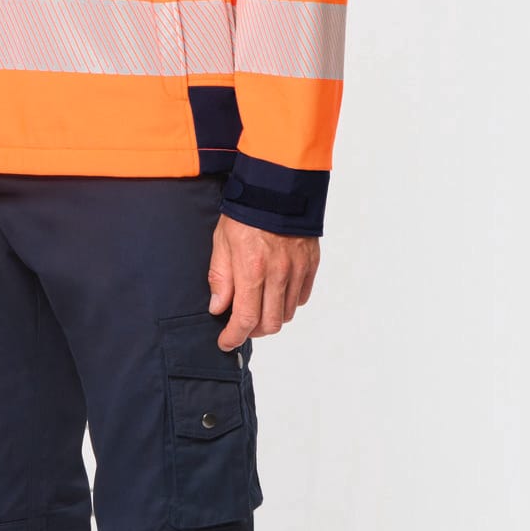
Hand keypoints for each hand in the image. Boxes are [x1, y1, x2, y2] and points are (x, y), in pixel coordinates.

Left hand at [209, 217, 318, 352]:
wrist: (278, 188)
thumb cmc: (246, 212)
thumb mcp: (221, 242)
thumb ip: (220, 278)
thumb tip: (218, 308)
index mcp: (253, 270)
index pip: (246, 319)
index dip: (234, 337)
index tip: (226, 342)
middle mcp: (279, 274)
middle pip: (270, 324)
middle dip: (253, 331)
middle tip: (240, 324)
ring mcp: (298, 270)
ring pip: (286, 313)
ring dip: (270, 317)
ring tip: (257, 306)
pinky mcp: (311, 265)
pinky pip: (301, 297)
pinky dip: (287, 302)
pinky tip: (275, 293)